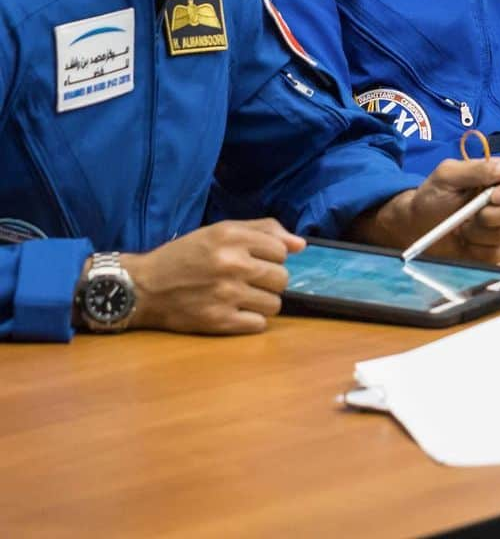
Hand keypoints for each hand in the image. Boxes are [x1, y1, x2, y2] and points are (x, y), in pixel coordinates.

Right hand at [121, 219, 304, 334]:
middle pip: (282, 278)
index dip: (272, 256)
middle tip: (249, 280)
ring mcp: (226, 295)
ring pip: (275, 303)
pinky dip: (250, 320)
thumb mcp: (220, 230)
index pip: (283, 250)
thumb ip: (264, 230)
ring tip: (242, 296)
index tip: (256, 259)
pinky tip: (234, 311)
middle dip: (269, 279)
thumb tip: (301, 245)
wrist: (143, 287)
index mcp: (232, 237)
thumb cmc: (186, 255)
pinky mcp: (218, 322)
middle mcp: (231, 264)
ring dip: (262, 301)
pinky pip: (259, 324)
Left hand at [355, 158, 499, 263]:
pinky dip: (480, 249)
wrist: (417, 229)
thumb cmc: (432, 196)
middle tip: (471, 216)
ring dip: (481, 233)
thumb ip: (477, 169)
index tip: (495, 196)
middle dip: (495, 215)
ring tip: (462, 228)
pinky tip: (466, 243)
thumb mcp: (447, 176)